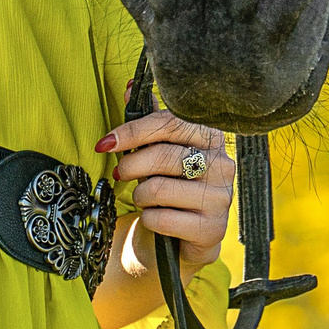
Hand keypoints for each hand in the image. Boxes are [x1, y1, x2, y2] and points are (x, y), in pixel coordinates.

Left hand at [97, 110, 232, 272]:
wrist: (179, 241)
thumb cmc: (168, 188)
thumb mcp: (157, 152)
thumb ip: (147, 121)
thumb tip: (132, 87)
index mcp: (212, 138)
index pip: (171, 123)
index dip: (133, 131)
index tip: (105, 142)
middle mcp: (223, 165)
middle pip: (163, 156)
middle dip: (131, 166)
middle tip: (120, 173)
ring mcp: (220, 199)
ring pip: (158, 189)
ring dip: (140, 196)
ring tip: (144, 199)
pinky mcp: (211, 230)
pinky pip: (162, 219)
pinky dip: (149, 220)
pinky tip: (156, 219)